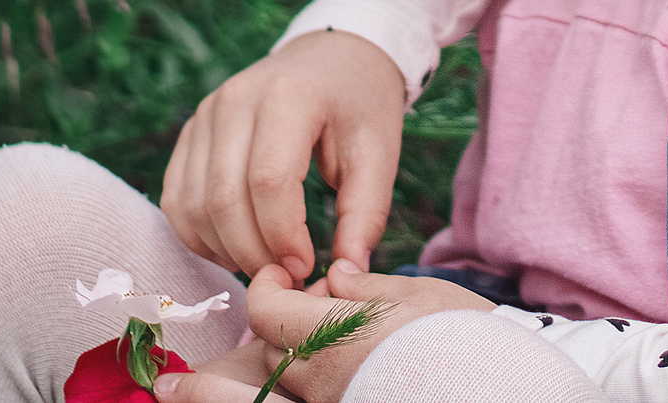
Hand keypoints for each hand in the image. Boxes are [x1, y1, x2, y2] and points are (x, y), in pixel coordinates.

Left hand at [155, 263, 494, 402]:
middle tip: (167, 386)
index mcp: (334, 335)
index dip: (266, 289)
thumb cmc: (467, 338)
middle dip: (200, 387)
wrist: (500, 389)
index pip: (267, 309)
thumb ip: (367, 285)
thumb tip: (336, 277)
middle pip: (244, 379)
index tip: (277, 278)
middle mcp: (318, 385)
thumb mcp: (419, 294)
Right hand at [163, 31, 409, 279]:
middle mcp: (235, 99)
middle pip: (224, 198)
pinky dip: (200, 235)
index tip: (308, 266)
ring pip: (193, 205)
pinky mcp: (190, 132)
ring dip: (225, 250)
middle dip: (253, 253)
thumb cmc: (360, 105)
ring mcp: (205, 114)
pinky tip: (236, 248)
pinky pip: (177, 199)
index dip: (283, 236)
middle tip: (287, 276)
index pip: (269, 180)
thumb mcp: (378, 153)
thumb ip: (365, 214)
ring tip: (266, 264)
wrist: (333, 57)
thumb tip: (347, 273)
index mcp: (289, 96)